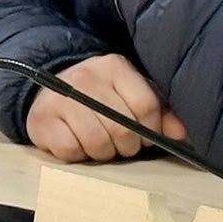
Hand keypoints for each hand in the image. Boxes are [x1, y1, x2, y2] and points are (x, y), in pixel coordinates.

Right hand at [25, 53, 187, 163]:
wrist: (48, 90)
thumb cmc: (98, 96)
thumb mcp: (130, 93)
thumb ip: (158, 111)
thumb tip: (180, 134)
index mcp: (114, 67)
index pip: (145, 106)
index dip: (150, 129)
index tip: (145, 136)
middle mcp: (86, 77)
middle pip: (122, 128)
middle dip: (127, 146)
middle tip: (122, 144)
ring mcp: (61, 98)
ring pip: (97, 143)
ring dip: (103, 153)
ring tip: (101, 144)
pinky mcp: (42, 119)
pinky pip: (70, 150)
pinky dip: (77, 154)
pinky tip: (77, 143)